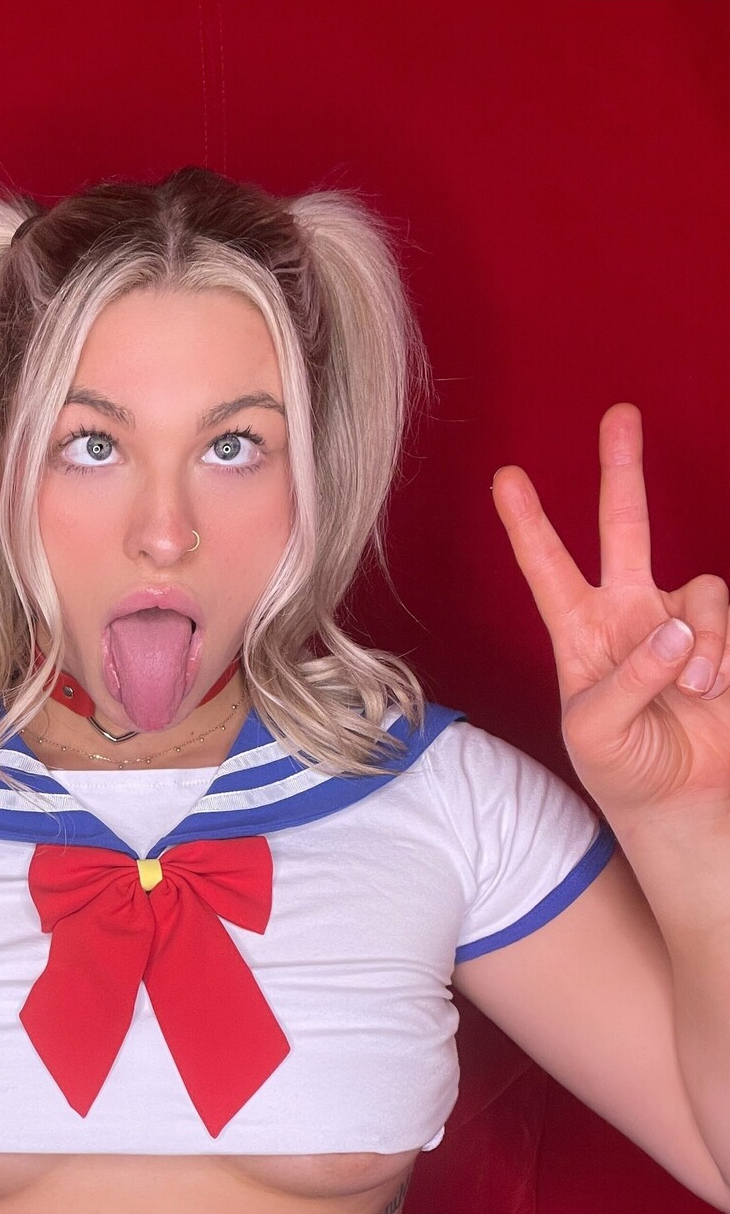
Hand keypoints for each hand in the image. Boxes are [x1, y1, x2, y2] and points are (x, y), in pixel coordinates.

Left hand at [492, 402, 729, 827]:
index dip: (528, 525)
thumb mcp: (596, 731)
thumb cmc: (620, 766)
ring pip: (698, 591)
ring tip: (690, 690)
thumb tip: (670, 629)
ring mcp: (677, 620)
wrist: (677, 798)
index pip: (547, 569)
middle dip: (622, 470)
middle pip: (624, 527)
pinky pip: (725, 620)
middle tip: (620, 415)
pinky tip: (709, 688)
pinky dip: (718, 654)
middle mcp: (627, 613)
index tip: (505, 478)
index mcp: (578, 632)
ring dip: (698, 641)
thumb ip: (627, 678)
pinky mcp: (719, 637)